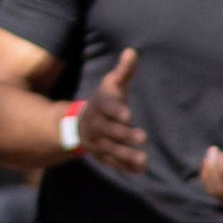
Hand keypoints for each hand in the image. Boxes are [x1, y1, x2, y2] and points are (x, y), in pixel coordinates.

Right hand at [72, 47, 147, 177]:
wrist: (78, 126)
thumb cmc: (103, 101)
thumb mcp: (111, 84)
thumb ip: (123, 71)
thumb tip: (132, 52)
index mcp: (101, 106)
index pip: (108, 108)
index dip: (117, 111)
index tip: (128, 115)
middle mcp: (98, 126)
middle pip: (111, 131)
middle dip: (125, 135)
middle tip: (144, 138)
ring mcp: (99, 143)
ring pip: (112, 150)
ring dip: (126, 155)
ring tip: (144, 160)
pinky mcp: (102, 155)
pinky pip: (112, 163)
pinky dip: (124, 167)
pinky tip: (139, 171)